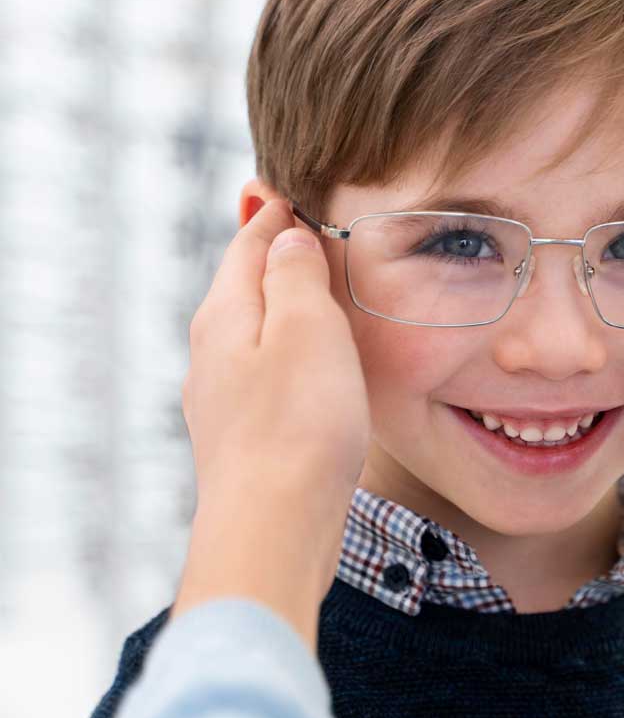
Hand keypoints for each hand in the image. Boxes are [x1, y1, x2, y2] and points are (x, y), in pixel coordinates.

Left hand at [174, 199, 369, 645]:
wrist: (275, 527)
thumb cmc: (299, 427)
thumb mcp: (306, 329)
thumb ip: (294, 275)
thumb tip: (283, 235)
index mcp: (224, 315)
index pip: (247, 243)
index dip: (275, 214)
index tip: (296, 189)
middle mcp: (212, 353)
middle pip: (244, 286)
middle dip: (276, 257)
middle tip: (309, 230)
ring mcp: (223, 399)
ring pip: (254, 334)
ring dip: (285, 310)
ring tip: (317, 294)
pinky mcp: (244, 437)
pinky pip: (266, 376)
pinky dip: (289, 356)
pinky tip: (310, 370)